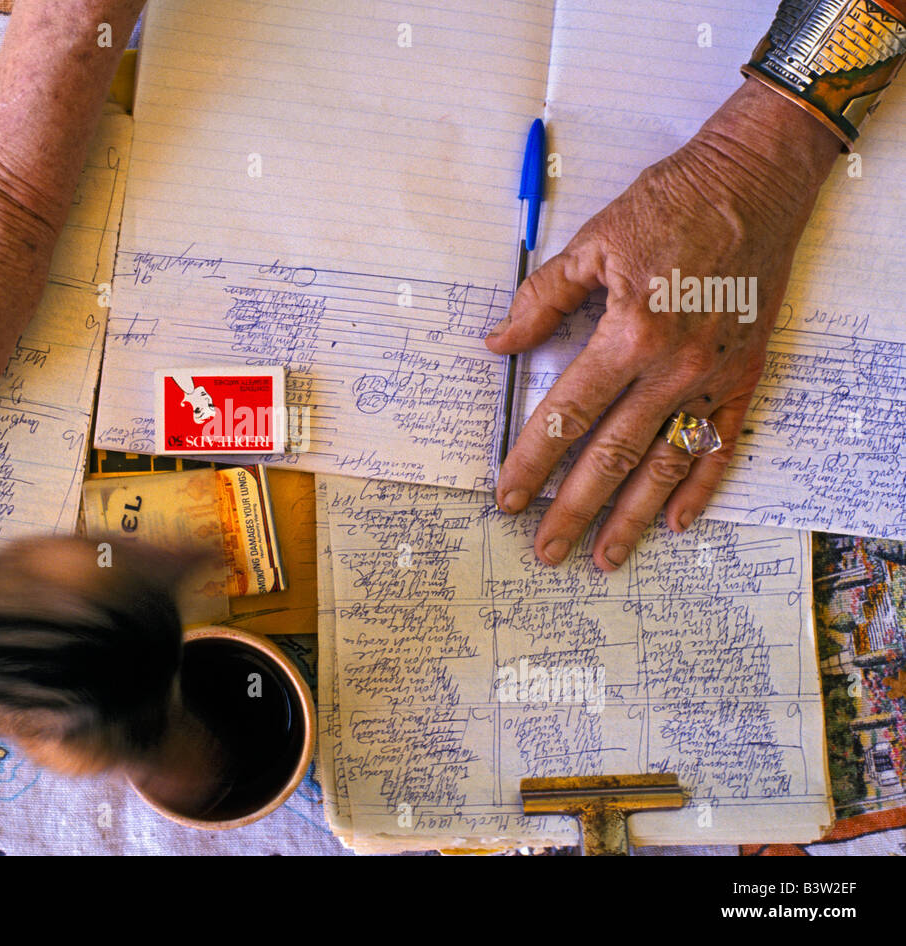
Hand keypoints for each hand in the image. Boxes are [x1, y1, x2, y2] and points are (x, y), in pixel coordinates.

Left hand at [485, 79, 840, 569]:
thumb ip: (542, 299)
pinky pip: (721, 443)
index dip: (532, 462)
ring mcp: (713, 377)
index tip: (508, 496)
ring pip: (665, 464)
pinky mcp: (745, 374)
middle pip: (611, 456)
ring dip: (633, 517)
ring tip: (606, 556)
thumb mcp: (594, 242)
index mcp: (628, 335)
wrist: (756, 180)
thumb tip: (498, 342)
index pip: (565, 416)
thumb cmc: (674, 204)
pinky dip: (701, 485)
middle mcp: (672, 368)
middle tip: (547, 551)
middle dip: (574, 509)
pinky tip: (678, 520)